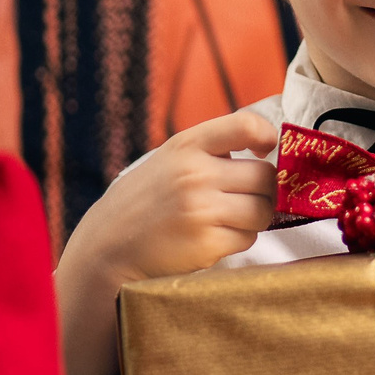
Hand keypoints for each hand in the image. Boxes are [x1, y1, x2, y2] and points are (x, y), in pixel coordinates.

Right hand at [54, 109, 280, 374]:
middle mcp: (195, 174)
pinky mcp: (207, 244)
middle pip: (266, 177)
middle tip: (247, 198)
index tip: (264, 150)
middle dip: (264, 190)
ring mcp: (202, 210)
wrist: (107, 250)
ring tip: (227, 220)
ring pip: (263, 210)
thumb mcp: (167, 162)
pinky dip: (238, 239)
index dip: (267, 136)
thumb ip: (209, 152)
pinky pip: (247, 238)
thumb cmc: (143, 204)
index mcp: (186, 146)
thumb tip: (267, 152)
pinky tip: (213, 238)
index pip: (245, 125)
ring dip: (255, 218)